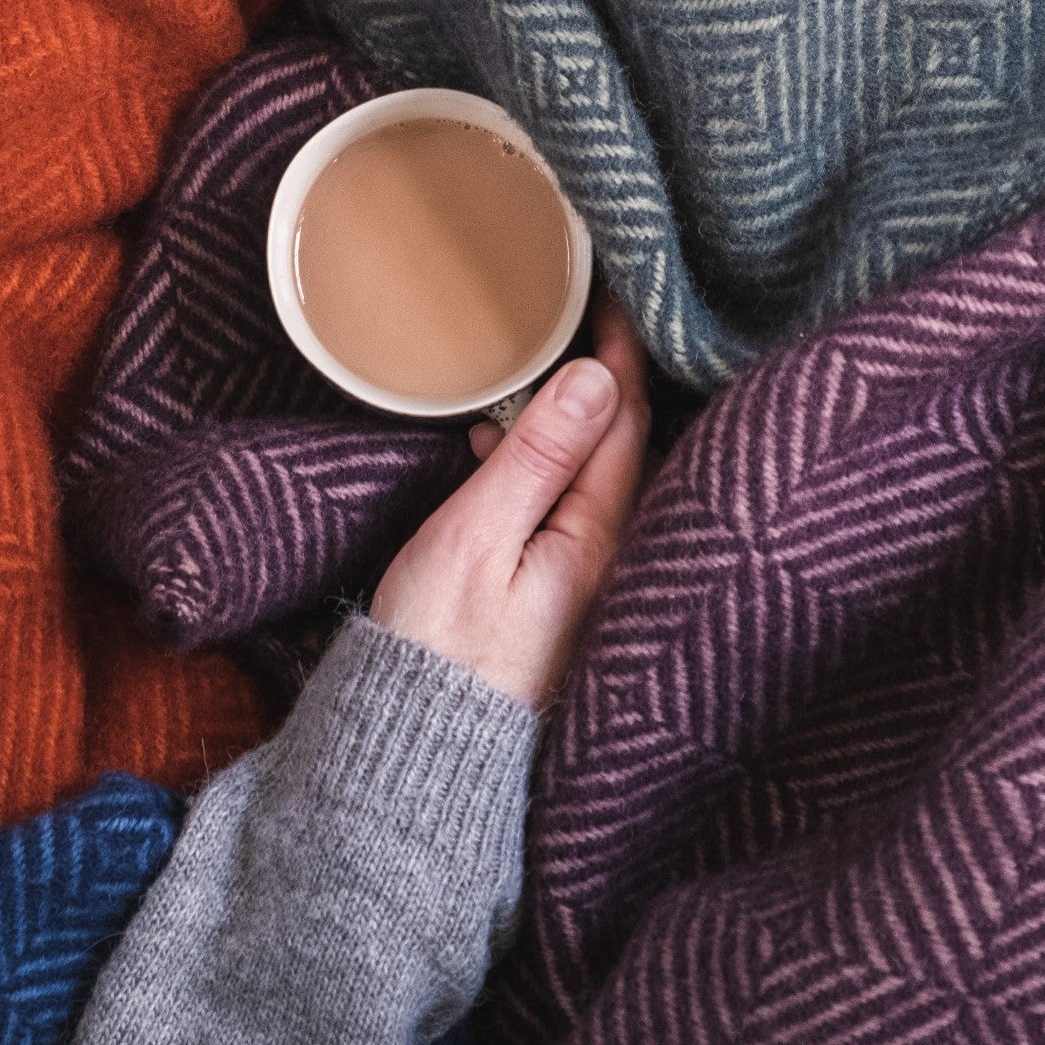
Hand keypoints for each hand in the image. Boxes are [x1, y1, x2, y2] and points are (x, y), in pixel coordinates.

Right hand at [370, 291, 651, 706]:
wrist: (418, 750)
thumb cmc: (439, 648)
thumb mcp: (479, 537)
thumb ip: (538, 458)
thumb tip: (594, 379)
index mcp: (601, 539)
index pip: (626, 421)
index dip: (619, 353)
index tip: (609, 295)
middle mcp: (613, 560)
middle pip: (627, 446)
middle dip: (610, 379)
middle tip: (586, 314)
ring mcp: (590, 582)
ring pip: (600, 476)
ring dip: (576, 419)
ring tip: (539, 370)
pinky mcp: (559, 598)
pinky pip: (573, 507)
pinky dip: (549, 463)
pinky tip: (504, 451)